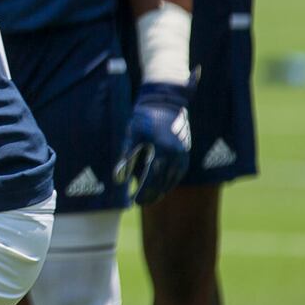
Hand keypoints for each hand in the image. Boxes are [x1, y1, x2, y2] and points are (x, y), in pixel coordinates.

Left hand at [115, 79, 193, 204]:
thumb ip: (126, 158)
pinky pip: (180, 171)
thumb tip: (119, 180)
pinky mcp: (185, 151)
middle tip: (142, 202)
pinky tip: (163, 185)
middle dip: (152, 194)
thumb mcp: (132, 135)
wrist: (165, 101)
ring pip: (173, 178)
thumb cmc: (144, 118)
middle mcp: (175, 154)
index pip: (151, 178)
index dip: (143, 191)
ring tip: (152, 197)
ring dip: (162, 189)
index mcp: (161, 150)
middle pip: (163, 182)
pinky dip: (171, 180)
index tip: (135, 200)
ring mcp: (182, 153)